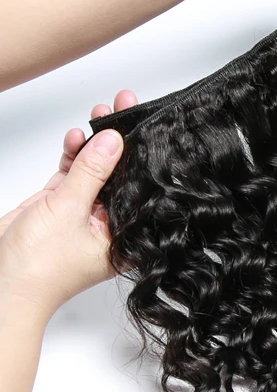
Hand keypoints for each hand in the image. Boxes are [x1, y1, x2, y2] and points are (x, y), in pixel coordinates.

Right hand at [0, 89, 138, 321]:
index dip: (142, 156)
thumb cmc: (40, 268)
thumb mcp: (69, 211)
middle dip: (119, 143)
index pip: (139, 189)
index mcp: (125, 237)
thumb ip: (91, 173)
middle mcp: (109, 226)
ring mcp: (84, 216)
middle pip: (119, 177)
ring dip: (94, 145)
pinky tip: (78, 137)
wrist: (2, 284)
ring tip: (101, 114)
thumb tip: (114, 141)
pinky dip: (73, 156)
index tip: (147, 125)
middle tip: (124, 107)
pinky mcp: (60, 208)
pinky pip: (72, 176)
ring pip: (95, 172)